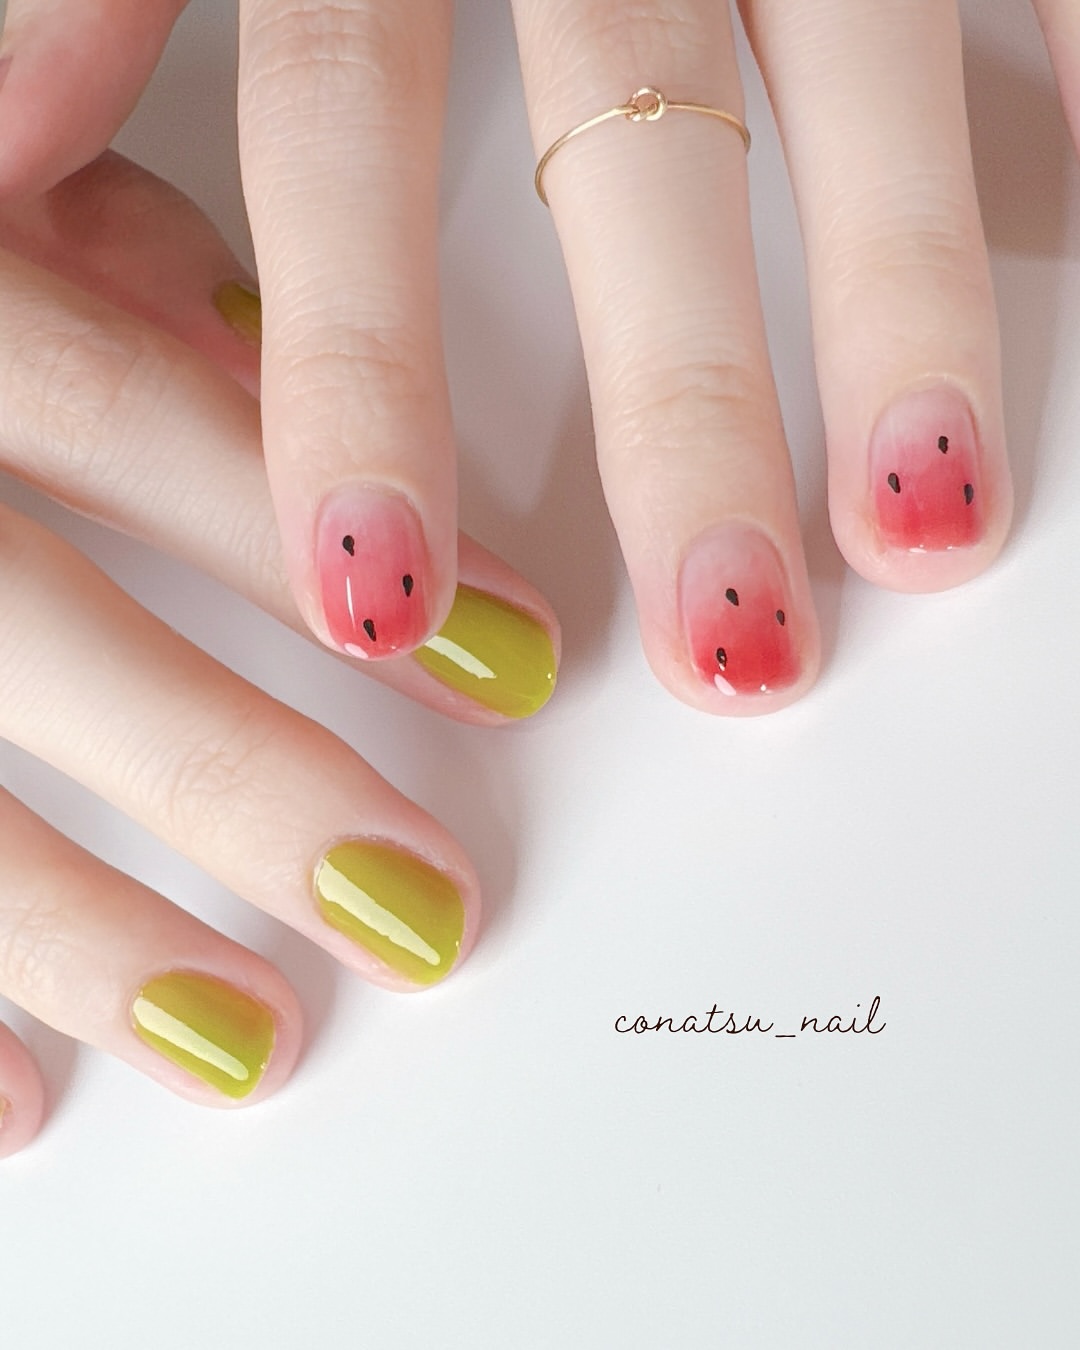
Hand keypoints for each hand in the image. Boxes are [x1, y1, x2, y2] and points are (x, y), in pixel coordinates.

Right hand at [0, 153, 557, 1156]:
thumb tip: (291, 364)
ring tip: (245, 1045)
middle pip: (41, 629)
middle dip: (237, 778)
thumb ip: (129, 257)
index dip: (319, 544)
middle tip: (419, 911)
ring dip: (84, 935)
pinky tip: (23, 1109)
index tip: (513, 662)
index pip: (140, 414)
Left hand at [2, 1, 1068, 714]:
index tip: (372, 599)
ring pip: (862, 79)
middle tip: (716, 653)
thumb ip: (98, 7)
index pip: (342, 128)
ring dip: (901, 318)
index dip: (359, 376)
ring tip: (928, 537)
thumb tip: (15, 160)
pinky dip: (1073, 99)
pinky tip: (1075, 231)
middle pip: (625, 144)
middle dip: (675, 415)